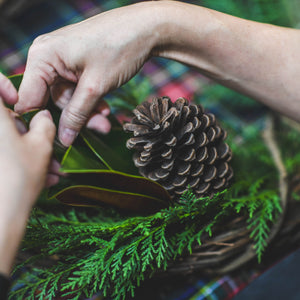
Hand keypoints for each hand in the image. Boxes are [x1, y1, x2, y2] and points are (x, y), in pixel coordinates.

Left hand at [0, 75, 55, 274]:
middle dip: (28, 133)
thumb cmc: (17, 175)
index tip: (19, 103)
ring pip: (7, 142)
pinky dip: (20, 163)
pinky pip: (6, 156)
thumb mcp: (40, 146)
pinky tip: (41, 178)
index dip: (5, 87)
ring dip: (29, 153)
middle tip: (46, 147)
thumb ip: (45, 125)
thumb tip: (43, 117)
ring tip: (51, 170)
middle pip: (5, 120)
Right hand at [15, 2, 160, 146]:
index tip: (61, 136)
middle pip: (52, 100)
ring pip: (68, 99)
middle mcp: (48, 58)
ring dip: (88, 111)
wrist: (146, 30)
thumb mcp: (95, 87)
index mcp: (42, 57)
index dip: (43, 121)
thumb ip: (76, 114)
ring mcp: (63, 62)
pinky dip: (91, 101)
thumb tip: (63, 139)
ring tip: (107, 116)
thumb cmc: (119, 48)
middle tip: (100, 127)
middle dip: (77, 117)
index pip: (28, 99)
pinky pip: (78, 92)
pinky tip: (105, 107)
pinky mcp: (77, 66)